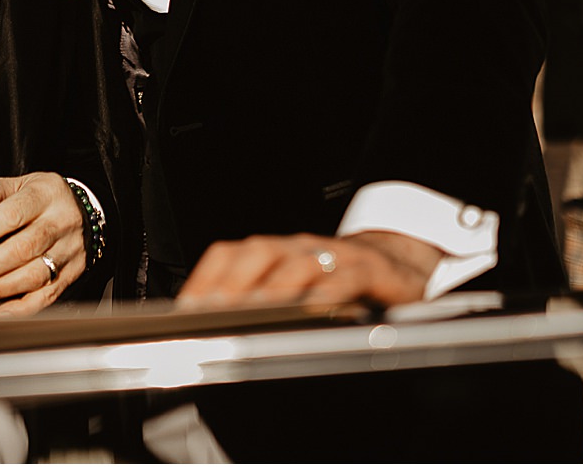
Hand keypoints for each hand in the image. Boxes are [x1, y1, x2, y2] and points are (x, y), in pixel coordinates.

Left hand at [0, 172, 84, 315]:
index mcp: (46, 194)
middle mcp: (61, 222)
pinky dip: (23, 307)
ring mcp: (69, 250)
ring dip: (2, 286)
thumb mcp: (20, 185)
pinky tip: (2, 310)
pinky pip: (48, 295)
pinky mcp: (72, 273)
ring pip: (36, 275)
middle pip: (24, 248)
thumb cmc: (43, 198)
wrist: (84, 211)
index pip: (12, 215)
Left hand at [176, 230, 440, 309]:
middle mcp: (300, 248)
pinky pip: (346, 279)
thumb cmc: (337, 281)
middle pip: (260, 252)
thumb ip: (259, 305)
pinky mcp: (369, 271)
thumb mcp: (295, 289)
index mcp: (275, 253)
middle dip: (233, 281)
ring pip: (299, 263)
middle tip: (214, 312)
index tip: (186, 309)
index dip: (206, 278)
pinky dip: (327, 293)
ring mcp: (335, 256)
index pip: (230, 254)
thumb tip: (212, 333)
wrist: (396, 266)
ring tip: (254, 312)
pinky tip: (314, 310)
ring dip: (274, 288)